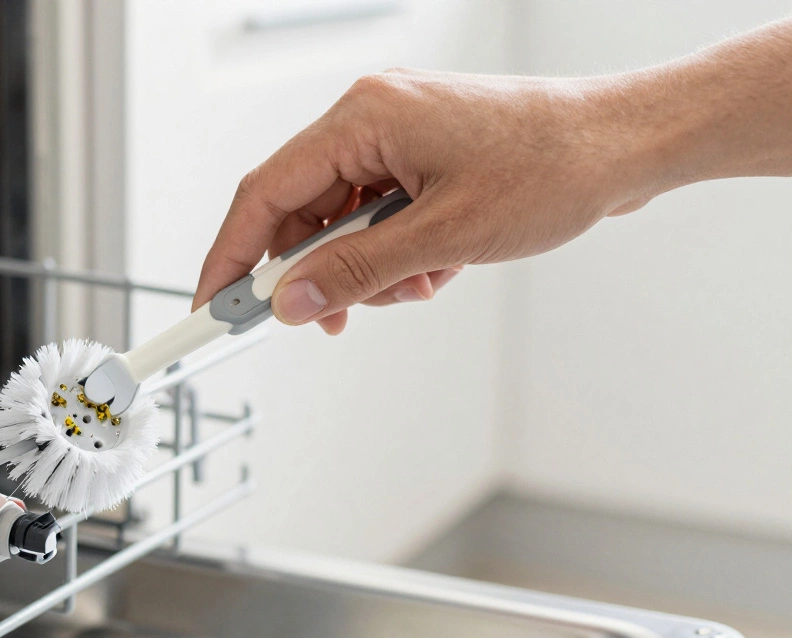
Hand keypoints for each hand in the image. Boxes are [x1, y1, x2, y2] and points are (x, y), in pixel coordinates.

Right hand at [192, 69, 658, 333]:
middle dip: (314, 272)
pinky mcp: (417, 158)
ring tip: (420, 285)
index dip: (230, 256)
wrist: (625, 144)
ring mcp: (394, 138)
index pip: (264, 194)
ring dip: (367, 269)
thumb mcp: (445, 237)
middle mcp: (369, 119)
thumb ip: (357, 272)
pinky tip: (437, 269)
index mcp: (363, 118)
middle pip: (298, 210)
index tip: (210, 307)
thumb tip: (294, 303)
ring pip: (340, 222)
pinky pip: (376, 217)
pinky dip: (394, 255)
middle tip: (323, 320)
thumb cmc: (551, 168)